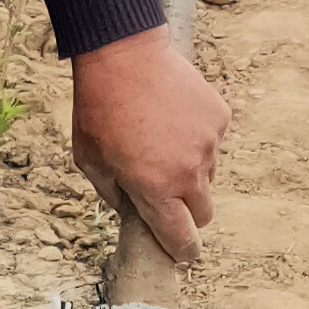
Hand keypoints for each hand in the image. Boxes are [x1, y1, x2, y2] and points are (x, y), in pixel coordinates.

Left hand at [69, 29, 225, 263]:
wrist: (123, 54)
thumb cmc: (99, 108)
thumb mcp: (89, 160)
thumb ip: (113, 193)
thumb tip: (131, 209)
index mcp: (156, 189)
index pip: (181, 238)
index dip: (182, 251)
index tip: (181, 253)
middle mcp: (189, 171)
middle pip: (204, 213)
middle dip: (188, 212)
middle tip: (167, 193)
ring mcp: (209, 143)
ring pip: (209, 174)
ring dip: (191, 170)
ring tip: (162, 141)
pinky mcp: (220, 117)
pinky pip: (213, 140)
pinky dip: (197, 137)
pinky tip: (173, 117)